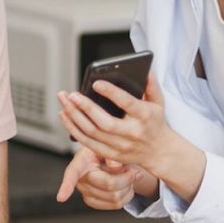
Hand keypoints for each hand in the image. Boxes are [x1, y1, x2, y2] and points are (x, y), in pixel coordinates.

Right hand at [56, 147, 139, 208]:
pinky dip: (127, 195)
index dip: (66, 186)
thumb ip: (113, 155)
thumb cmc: (108, 152)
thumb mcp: (110, 145)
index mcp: (81, 162)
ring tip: (128, 175)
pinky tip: (126, 185)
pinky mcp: (94, 202)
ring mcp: (86, 193)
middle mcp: (80, 179)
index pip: (72, 174)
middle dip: (127, 177)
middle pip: (109, 184)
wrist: (112, 161)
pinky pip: (117, 204)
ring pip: (115, 197)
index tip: (61, 197)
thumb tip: (116, 168)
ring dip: (128, 186)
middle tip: (132, 169)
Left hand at [57, 73, 174, 173]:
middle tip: (71, 94)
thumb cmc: (155, 123)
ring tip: (64, 102)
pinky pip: (87, 142)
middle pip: (104, 122)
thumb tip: (145, 69)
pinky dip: (73, 129)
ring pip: (92, 132)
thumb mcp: (159, 102)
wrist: (159, 152)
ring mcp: (120, 146)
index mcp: (145, 116)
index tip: (96, 83)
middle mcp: (132, 133)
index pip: (127, 103)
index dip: (111, 93)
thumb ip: (151, 85)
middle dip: (85, 107)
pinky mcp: (111, 154)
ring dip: (74, 117)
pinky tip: (65, 116)